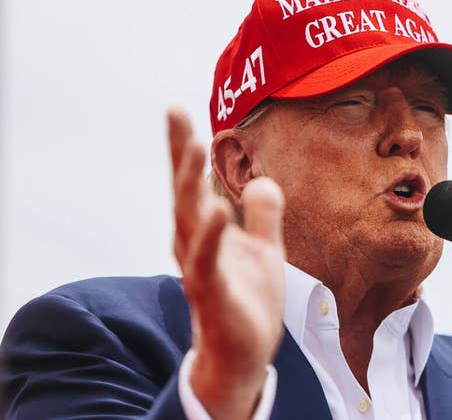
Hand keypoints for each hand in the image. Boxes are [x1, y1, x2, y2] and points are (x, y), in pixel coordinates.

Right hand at [167, 109, 285, 418]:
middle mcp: (195, 244)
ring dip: (187, 183)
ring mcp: (200, 267)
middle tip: (175, 113)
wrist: (246, 353)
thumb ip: (262, 216)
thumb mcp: (264, 249)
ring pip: (188, 219)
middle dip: (178, 153)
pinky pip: (207, 261)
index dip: (182, 148)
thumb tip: (262, 180)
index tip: (176, 111)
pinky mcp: (211, 292)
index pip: (192, 183)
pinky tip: (217, 211)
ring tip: (189, 145)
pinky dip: (210, 236)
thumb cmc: (249, 300)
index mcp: (206, 231)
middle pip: (183, 192)